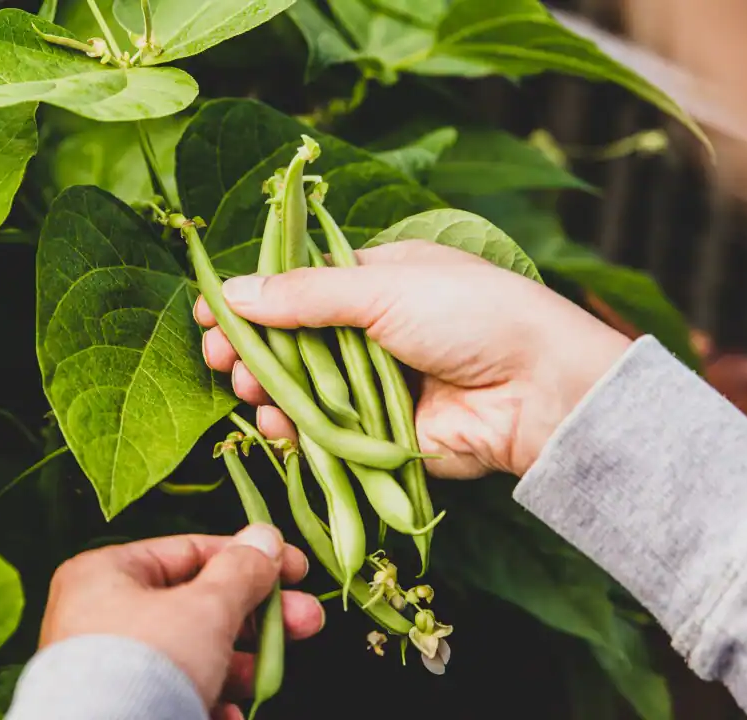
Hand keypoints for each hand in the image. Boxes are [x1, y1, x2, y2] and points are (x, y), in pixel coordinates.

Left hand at [39, 525, 323, 719]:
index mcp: (107, 574)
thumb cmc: (151, 663)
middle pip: (197, 604)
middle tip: (308, 621)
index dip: (250, 557)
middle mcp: (101, 616)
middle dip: (258, 617)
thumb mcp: (208, 606)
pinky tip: (229, 715)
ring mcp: (110, 666)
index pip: (190, 551)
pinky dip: (208, 700)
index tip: (297, 569)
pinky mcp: (122, 705)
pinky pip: (174, 693)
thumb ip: (243, 571)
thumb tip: (266, 537)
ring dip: (240, 665)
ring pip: (191, 654)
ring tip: (272, 676)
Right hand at [194, 241, 629, 477]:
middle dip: (249, 349)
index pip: (296, 287)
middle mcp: (370, 331)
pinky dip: (295, 432)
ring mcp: (374, 384)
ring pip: (301, 389)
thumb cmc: (472, 315)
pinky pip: (325, 433)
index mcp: (376, 281)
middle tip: (216, 357)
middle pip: (290, 342)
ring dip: (265, 390)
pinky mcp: (380, 434)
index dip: (252, 300)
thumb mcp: (383, 289)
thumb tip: (234, 291)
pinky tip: (273, 425)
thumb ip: (305, 296)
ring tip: (245, 389)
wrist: (539, 389)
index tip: (207, 313)